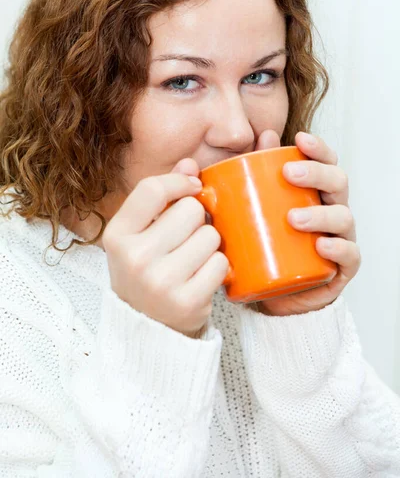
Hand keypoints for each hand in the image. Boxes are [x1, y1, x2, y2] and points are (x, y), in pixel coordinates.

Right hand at [102, 159, 228, 337]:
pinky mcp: (187, 301)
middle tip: (186, 239)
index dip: (179, 182)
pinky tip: (202, 277)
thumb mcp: (141, 235)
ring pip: (211, 235)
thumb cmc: (145, 272)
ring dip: (209, 245)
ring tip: (193, 260)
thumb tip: (190, 163)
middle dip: (196, 220)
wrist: (146, 330)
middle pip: (191, 210)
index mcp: (117, 235)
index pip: (152, 189)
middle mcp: (134, 258)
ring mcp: (160, 281)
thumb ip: (163, 196)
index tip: (193, 188)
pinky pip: (221, 263)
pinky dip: (218, 268)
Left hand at [252, 129, 361, 316]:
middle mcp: (332, 209)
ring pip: (343, 217)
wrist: (274, 292)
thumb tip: (232, 149)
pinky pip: (349, 255)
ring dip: (320, 214)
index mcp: (315, 192)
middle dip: (316, 173)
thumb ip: (246, 180)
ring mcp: (340, 238)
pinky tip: (322, 246)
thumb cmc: (268, 245)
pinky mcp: (341, 268)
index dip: (318, 148)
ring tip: (294, 219)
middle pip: (337, 182)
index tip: (299, 138)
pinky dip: (338, 248)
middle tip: (290, 173)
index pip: (325, 162)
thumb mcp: (251, 211)